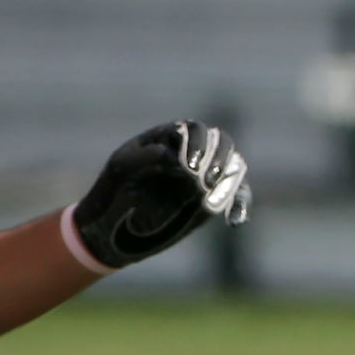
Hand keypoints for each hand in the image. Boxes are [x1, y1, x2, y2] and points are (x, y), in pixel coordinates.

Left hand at [71, 122, 250, 267]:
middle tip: (205, 182)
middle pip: (221, 144)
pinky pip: (238, 195)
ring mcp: (205, 174)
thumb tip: (175, 157)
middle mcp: (193, 152)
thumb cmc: (114, 190)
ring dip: (229, 181)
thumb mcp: (122, 168)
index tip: (190, 168)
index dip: (197, 145)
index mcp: (169, 137)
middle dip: (218, 161)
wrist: (113, 224)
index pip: (195, 130)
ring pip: (234, 167)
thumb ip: (147, 156)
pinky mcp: (214, 197)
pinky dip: (240, 205)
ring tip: (210, 203)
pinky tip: (234, 221)